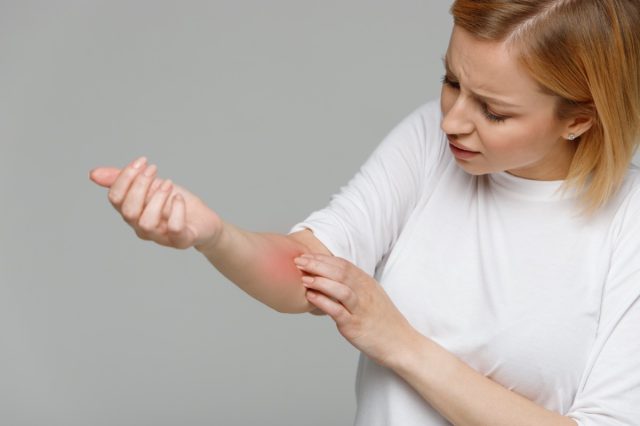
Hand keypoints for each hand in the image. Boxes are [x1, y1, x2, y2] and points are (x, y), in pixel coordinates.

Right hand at [89, 156, 222, 250]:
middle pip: (128, 210)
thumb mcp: (151, 186)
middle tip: (154, 169)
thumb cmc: (175, 203)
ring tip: (168, 184)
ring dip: (157, 198)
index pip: (115, 198)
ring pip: (146, 223)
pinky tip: (179, 198)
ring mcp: (161, 237)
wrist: (204, 222)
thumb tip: (93, 174)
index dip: (125, 177)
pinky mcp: (182, 240)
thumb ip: (124, 180)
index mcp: (132, 212)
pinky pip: (174, 229)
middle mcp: (142, 228)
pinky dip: (176, 210)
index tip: (142, 161)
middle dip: (140, 185)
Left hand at [293, 253, 417, 366]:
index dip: (322, 258)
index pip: (343, 264)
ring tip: (303, 278)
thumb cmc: (383, 321)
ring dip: (320, 281)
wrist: (401, 344)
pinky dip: (323, 302)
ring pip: (340, 289)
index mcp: (367, 283)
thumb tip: (330, 278)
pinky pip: (338, 311)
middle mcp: (365, 293)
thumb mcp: (371, 296)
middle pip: (340, 272)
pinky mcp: (356, 326)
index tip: (306, 256)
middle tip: (298, 261)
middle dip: (317, 265)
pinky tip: (311, 297)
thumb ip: (354, 286)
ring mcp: (361, 309)